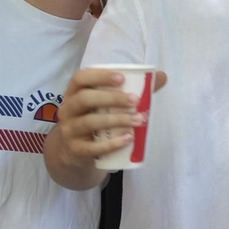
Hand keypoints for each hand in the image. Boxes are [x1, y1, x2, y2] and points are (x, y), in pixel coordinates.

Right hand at [51, 68, 167, 168]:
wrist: (73, 151)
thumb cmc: (95, 118)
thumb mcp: (105, 104)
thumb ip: (132, 90)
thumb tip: (161, 77)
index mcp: (74, 93)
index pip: (80, 78)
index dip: (99, 76)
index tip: (122, 78)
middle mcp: (68, 109)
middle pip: (84, 99)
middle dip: (111, 98)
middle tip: (135, 101)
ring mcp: (70, 130)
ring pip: (89, 122)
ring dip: (116, 120)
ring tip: (138, 120)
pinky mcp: (76, 150)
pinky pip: (92, 147)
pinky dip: (111, 144)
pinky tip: (128, 139)